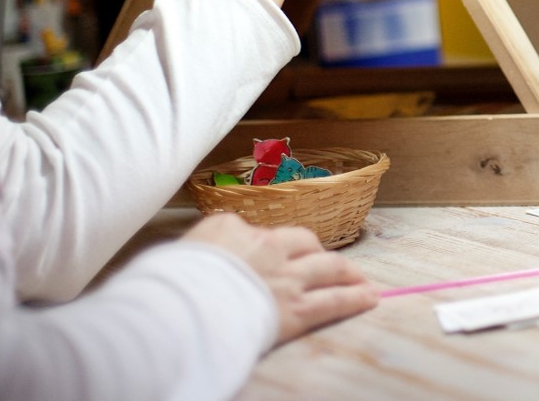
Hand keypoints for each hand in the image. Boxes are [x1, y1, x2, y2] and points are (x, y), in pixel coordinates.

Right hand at [184, 213, 378, 343]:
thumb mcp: (179, 250)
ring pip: (329, 267)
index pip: (258, 231)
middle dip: (315, 251)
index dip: (267, 244)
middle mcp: (267, 247)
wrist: (180, 306)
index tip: (271, 253)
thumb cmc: (168, 283)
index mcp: (232, 228)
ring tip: (359, 278)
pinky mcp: (296, 310)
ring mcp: (286, 279)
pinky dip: (355, 299)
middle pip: (303, 241)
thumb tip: (203, 254)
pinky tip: (370, 297)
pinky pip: (334, 302)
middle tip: (325, 261)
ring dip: (347, 272)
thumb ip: (202, 246)